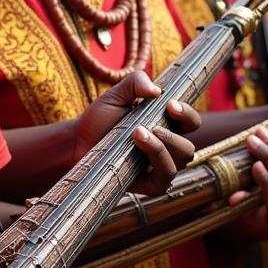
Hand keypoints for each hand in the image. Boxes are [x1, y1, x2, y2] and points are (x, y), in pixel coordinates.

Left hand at [73, 70, 201, 195]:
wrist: (77, 141)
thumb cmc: (100, 118)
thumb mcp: (116, 94)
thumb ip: (135, 82)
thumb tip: (156, 91)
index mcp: (167, 125)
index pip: (191, 122)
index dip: (187, 114)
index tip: (170, 104)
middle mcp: (167, 147)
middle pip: (189, 147)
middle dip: (174, 135)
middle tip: (152, 124)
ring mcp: (158, 167)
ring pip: (180, 162)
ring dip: (162, 147)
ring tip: (138, 133)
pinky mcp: (148, 184)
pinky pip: (164, 180)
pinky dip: (157, 163)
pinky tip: (138, 148)